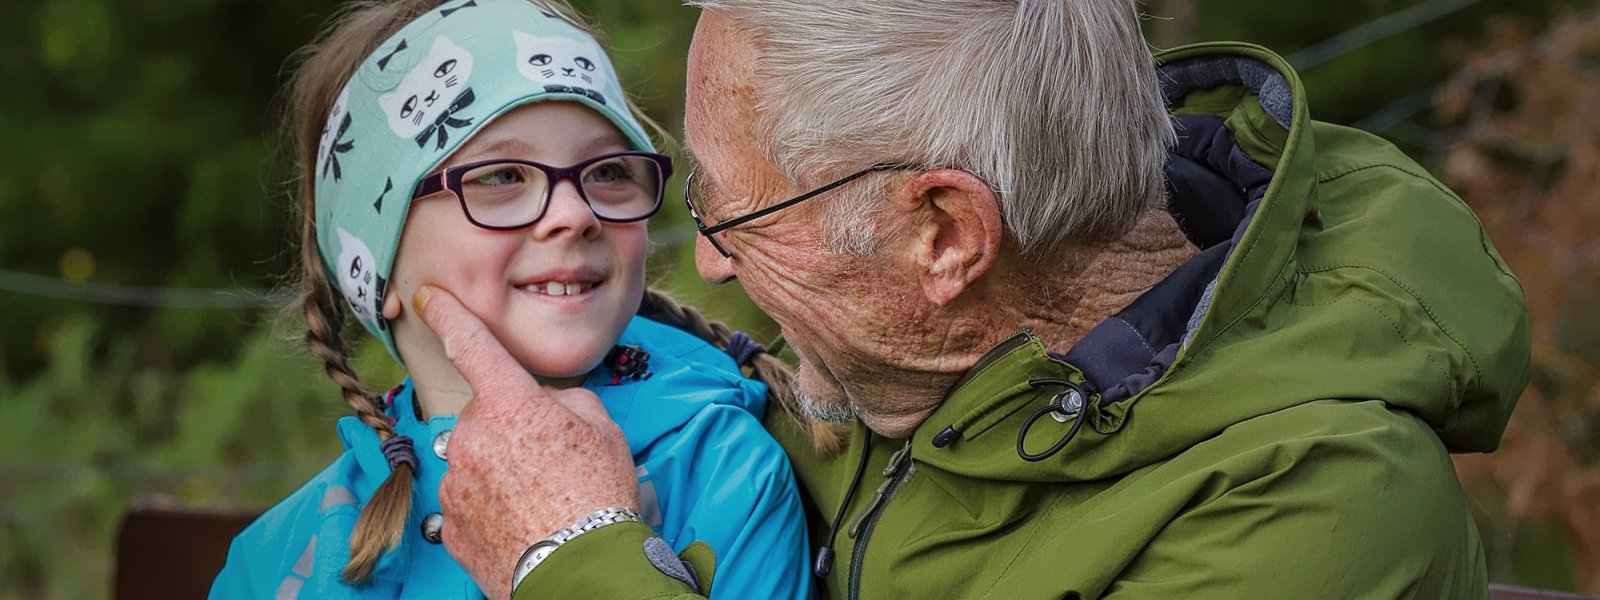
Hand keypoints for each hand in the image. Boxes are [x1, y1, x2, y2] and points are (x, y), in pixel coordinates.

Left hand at [414, 286, 638, 599]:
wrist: (583, 570)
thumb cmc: (599, 495)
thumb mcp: (603, 429)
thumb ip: (567, 401)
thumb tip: (548, 403)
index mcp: (509, 404)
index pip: (470, 345)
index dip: (448, 314)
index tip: (427, 297)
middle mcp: (472, 437)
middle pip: (483, 416)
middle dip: (509, 428)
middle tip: (549, 459)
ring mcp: (457, 484)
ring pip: (473, 460)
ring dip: (498, 470)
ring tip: (540, 499)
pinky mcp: (451, 526)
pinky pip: (467, 502)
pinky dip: (490, 507)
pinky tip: (522, 522)